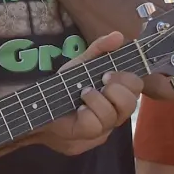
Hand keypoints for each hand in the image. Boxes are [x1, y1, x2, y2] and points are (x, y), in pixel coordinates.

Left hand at [36, 31, 141, 154]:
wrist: (36, 108)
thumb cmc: (63, 88)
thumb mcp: (80, 65)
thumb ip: (99, 50)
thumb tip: (119, 35)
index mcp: (116, 95)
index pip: (136, 87)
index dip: (126, 79)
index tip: (107, 73)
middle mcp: (114, 113)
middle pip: (131, 103)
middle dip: (115, 90)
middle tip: (98, 83)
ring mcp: (103, 129)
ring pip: (113, 116)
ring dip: (97, 99)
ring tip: (83, 94)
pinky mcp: (87, 138)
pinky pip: (95, 126)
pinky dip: (86, 113)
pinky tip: (78, 109)